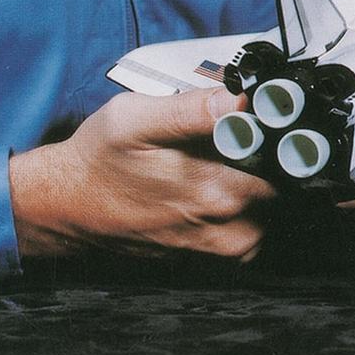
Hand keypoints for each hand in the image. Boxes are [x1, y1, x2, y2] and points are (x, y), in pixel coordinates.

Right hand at [8, 87, 275, 262]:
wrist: (68, 207)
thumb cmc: (99, 161)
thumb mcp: (135, 119)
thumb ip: (192, 109)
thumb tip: (239, 97)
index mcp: (215, 192)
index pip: (286, 164)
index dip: (282, 134)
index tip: (267, 116)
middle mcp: (226, 228)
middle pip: (283, 187)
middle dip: (269, 155)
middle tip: (238, 132)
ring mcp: (220, 248)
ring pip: (270, 210)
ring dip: (255, 180)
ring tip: (220, 156)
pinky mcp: (211, 257)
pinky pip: (250, 229)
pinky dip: (243, 205)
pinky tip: (210, 181)